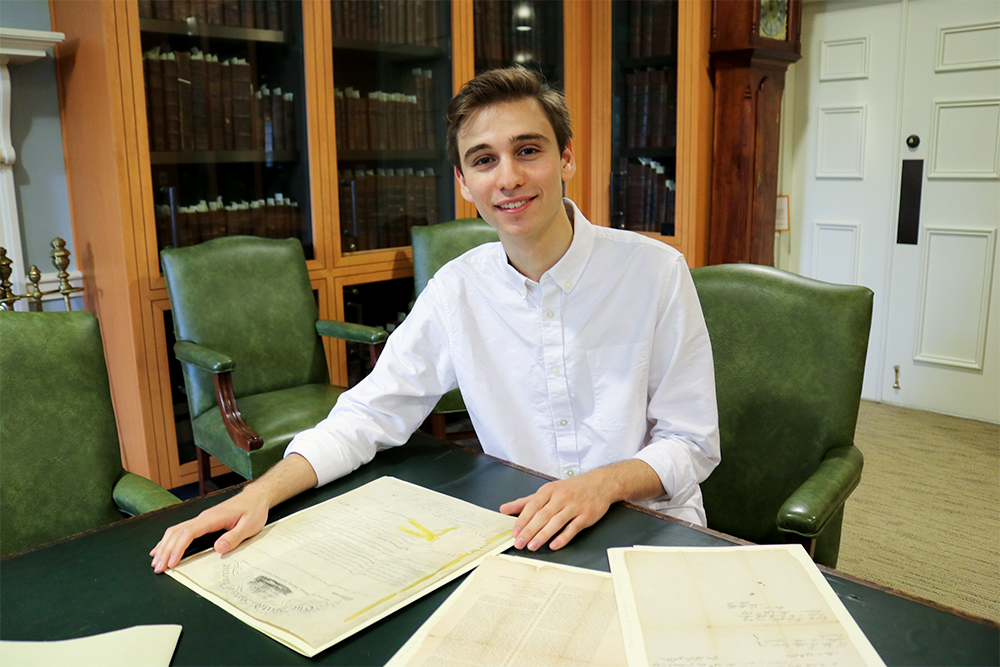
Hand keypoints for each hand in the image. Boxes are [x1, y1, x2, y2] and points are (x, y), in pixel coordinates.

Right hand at [149, 490, 268, 572]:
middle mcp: (203, 517)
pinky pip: (181, 529)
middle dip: (165, 551)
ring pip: (176, 530)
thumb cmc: (253, 510)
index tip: (171, 563)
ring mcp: (202, 518)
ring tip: (156, 562)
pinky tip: (161, 548)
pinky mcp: (203, 521)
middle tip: (158, 568)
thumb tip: (218, 548)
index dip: (177, 548)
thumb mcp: (249, 526)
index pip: (188, 532)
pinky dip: (169, 540)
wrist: (256, 497)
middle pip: (177, 533)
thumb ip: (234, 537)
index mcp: (212, 518)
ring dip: (164, 546)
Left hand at [499, 474, 614, 551]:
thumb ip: (525, 502)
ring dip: (543, 536)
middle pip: (542, 516)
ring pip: (556, 522)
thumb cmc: (570, 489)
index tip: (514, 532)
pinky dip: (563, 537)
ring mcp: (574, 506)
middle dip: (529, 531)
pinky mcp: (586, 516)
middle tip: (519, 543)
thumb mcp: (547, 491)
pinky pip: (573, 528)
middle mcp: (561, 497)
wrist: (599, 484)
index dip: (522, 520)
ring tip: (532, 546)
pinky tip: (554, 545)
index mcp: (549, 490)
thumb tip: (504, 509)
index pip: (532, 505)